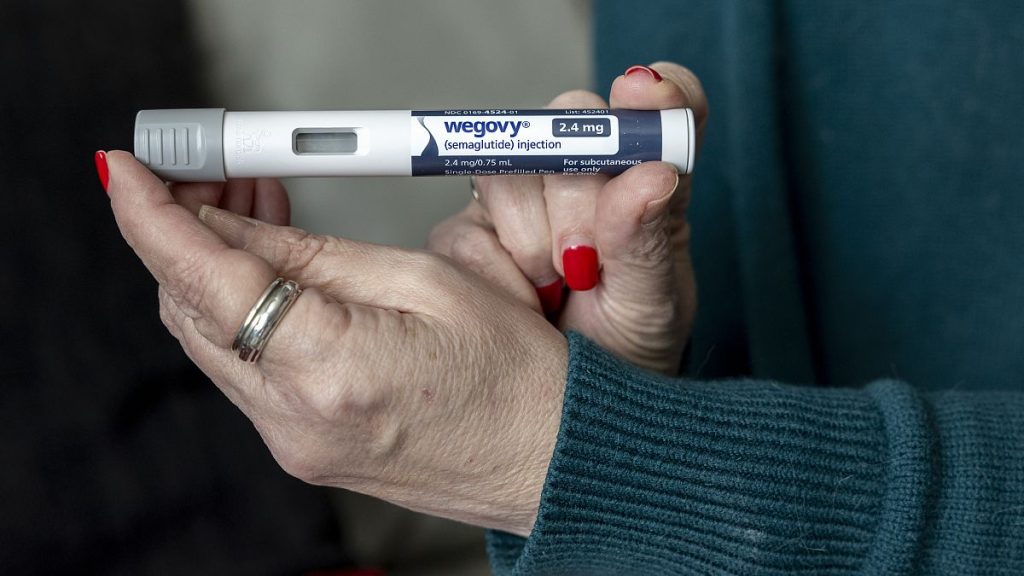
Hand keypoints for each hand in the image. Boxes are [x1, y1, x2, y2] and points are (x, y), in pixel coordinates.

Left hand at [105, 151, 567, 536]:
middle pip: (192, 313)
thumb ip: (316, 256)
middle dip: (185, 235)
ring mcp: (293, 443)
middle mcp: (295, 421)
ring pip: (212, 341)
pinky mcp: (302, 448)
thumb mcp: (424, 282)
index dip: (154, 220)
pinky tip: (274, 272)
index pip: (208, 284)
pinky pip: (244, 370)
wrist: (549, 459)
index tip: (125, 174)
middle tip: (210, 175)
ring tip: (254, 210)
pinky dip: (243, 314)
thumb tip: (238, 227)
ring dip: (215, 272)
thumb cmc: (516, 376)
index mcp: (331, 371)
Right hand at [428, 63, 706, 374]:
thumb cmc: (626, 353)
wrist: (566, 413)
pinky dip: (496, 272)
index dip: (653, 93)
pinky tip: (522, 301)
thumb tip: (652, 174)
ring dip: (532, 240)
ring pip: (509, 170)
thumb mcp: (654, 307)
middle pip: (568, 123)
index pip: (661, 106)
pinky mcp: (469, 232)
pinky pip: (466, 227)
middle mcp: (584, 176)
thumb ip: (652, 241)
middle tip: (587, 263)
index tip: (643, 95)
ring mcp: (522, 200)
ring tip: (556, 289)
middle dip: (577, 195)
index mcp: (646, 180)